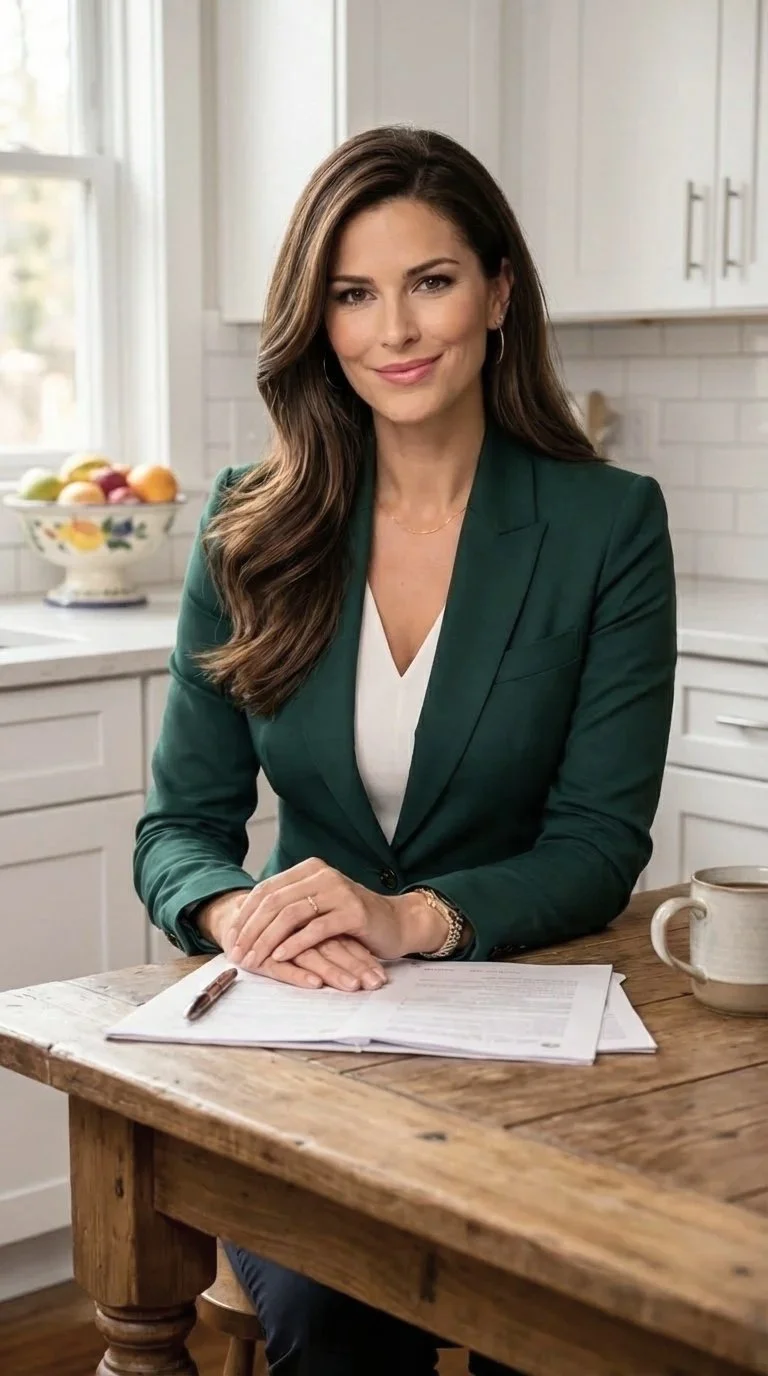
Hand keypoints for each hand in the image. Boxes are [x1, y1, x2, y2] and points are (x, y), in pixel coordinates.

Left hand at [195, 888, 388, 991]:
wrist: (396, 922)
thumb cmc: (352, 919)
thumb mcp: (318, 906)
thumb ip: (290, 906)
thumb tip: (246, 923)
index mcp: (309, 869)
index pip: (266, 890)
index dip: (245, 916)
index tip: (230, 939)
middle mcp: (323, 875)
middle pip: (275, 902)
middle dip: (251, 931)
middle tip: (237, 954)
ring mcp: (339, 891)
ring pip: (292, 914)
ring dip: (268, 940)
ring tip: (254, 959)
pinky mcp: (353, 912)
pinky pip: (316, 929)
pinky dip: (295, 944)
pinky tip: (281, 957)